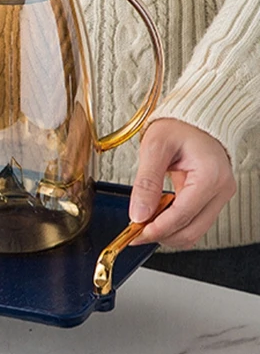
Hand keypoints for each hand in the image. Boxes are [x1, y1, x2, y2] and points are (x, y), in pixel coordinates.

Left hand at [129, 119, 236, 247]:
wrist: (195, 118)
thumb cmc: (180, 125)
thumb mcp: (155, 147)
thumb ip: (146, 183)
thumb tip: (138, 215)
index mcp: (210, 176)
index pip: (180, 217)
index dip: (154, 230)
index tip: (133, 235)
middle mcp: (220, 189)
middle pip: (189, 232)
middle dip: (160, 235)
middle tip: (135, 231)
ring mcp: (218, 196)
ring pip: (192, 233)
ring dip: (166, 233)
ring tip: (145, 221)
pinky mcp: (212, 200)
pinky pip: (192, 223)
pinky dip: (173, 225)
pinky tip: (157, 215)